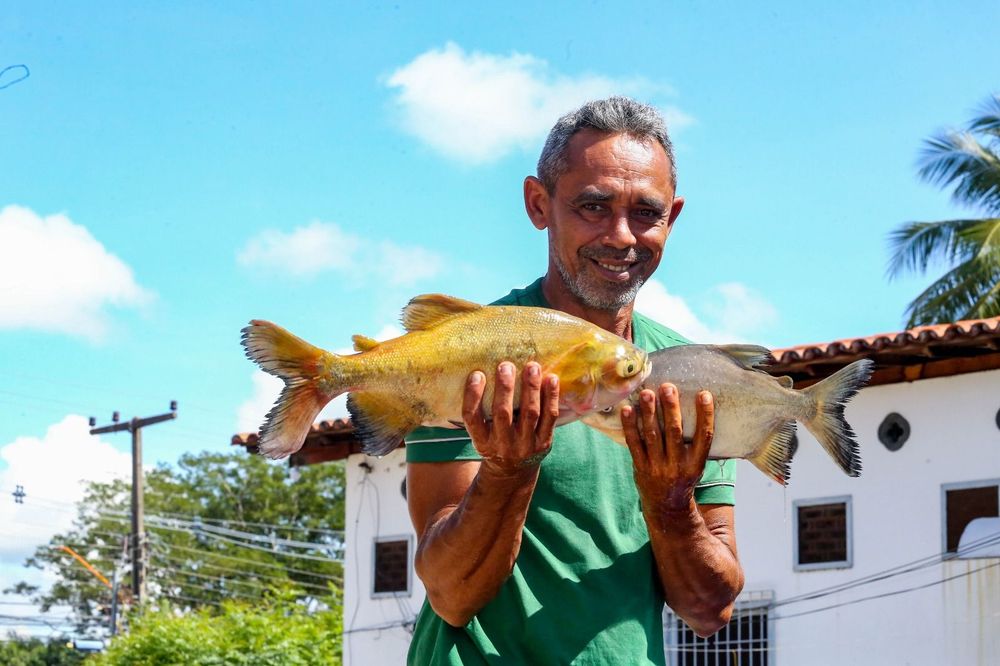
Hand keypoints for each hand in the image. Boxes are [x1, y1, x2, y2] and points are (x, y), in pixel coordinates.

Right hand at [463, 362, 560, 474]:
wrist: (512, 472)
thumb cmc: (493, 442)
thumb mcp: (481, 435)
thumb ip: (480, 412)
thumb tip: (481, 372)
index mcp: (481, 442)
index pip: (472, 417)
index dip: (473, 395)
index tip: (477, 374)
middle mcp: (502, 445)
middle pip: (502, 413)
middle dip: (505, 388)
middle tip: (506, 365)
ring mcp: (525, 446)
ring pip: (529, 413)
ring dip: (530, 388)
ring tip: (531, 366)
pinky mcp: (544, 443)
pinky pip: (550, 417)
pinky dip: (551, 397)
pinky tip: (551, 378)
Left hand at [620, 383, 713, 512]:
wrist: (667, 507)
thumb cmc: (684, 478)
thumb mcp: (696, 465)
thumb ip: (695, 443)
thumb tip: (698, 408)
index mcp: (696, 463)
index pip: (704, 436)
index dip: (706, 415)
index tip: (704, 394)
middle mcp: (677, 465)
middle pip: (674, 432)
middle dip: (671, 408)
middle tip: (668, 387)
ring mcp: (657, 467)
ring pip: (652, 435)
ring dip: (649, 412)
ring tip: (646, 393)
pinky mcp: (640, 467)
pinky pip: (634, 444)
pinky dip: (630, 426)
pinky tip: (627, 409)